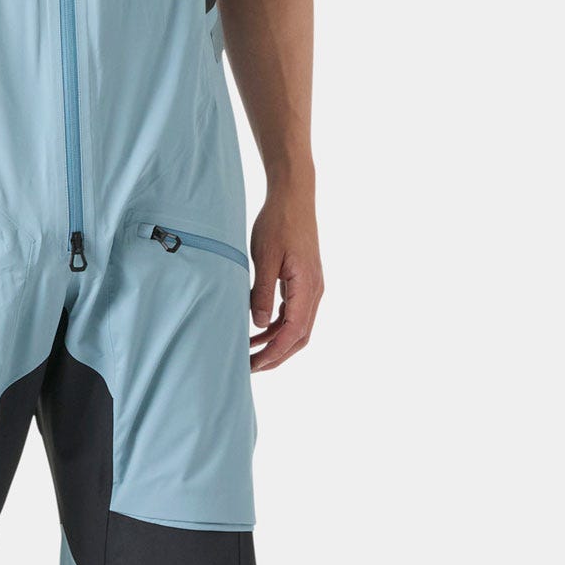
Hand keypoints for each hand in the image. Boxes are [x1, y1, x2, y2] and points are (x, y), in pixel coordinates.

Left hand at [248, 184, 322, 371]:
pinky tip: (258, 330)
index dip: (274, 352)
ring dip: (275, 342)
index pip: (294, 332)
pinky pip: (293, 313)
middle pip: (299, 336)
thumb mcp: (265, 257)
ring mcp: (311, 287)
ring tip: (250, 352)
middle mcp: (315, 291)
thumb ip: (262, 292)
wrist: (293, 197)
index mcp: (307, 286)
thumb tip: (259, 325)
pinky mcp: (304, 282)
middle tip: (249, 367)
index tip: (254, 364)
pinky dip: (277, 326)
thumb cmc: (278, 223)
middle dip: (276, 355)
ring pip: (297, 327)